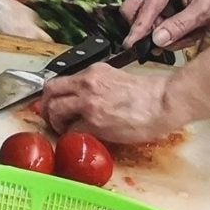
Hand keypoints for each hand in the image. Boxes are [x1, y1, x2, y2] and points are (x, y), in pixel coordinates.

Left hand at [34, 64, 187, 144]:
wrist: (164, 103)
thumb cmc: (149, 95)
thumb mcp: (117, 79)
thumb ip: (97, 86)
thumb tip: (85, 100)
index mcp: (93, 72)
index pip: (60, 80)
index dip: (53, 95)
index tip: (54, 104)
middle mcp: (87, 83)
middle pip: (50, 91)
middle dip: (46, 106)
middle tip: (51, 118)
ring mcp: (88, 102)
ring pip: (55, 109)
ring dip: (55, 122)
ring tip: (63, 130)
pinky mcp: (94, 121)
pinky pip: (71, 130)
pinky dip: (70, 136)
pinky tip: (78, 138)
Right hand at [122, 0, 209, 51]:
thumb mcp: (205, 10)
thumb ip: (181, 25)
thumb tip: (158, 40)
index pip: (146, 8)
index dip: (138, 29)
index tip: (131, 45)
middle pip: (133, 10)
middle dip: (147, 29)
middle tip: (168, 40)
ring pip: (143, 18)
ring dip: (161, 31)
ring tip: (187, 33)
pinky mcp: (157, 0)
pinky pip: (152, 19)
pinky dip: (165, 29)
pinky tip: (184, 29)